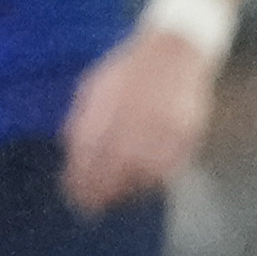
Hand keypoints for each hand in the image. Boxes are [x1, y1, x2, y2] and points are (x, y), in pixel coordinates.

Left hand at [60, 24, 218, 215]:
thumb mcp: (96, 85)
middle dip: (100, 193)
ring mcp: (163, 125)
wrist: (177, 47)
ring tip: (118, 197)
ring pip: (142, 173)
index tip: (73, 196)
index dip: (79, 179)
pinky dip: (154, 182)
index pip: (88, 152)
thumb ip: (82, 117)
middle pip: (114, 168)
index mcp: (108, 103)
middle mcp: (135, 115)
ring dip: (127, 191)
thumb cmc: (130, 69)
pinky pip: (169, 167)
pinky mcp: (187, 131)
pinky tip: (143, 184)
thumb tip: (69, 150)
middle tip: (91, 208)